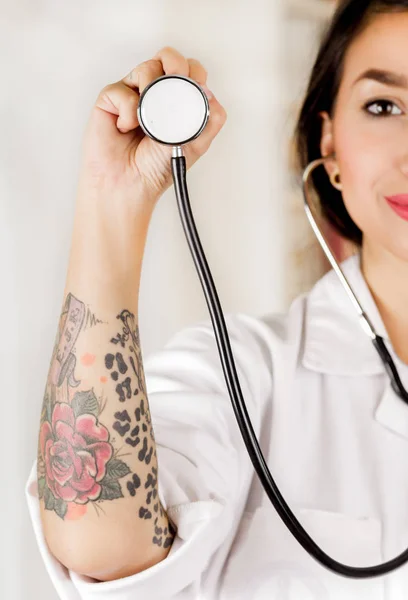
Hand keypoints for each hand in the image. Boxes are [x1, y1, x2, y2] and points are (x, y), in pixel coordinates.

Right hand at [78, 46, 226, 212]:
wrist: (129, 184)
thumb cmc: (156, 169)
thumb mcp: (195, 146)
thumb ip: (209, 121)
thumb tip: (211, 95)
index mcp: (177, 103)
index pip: (189, 72)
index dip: (194, 72)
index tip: (196, 87)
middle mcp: (155, 95)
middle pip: (168, 58)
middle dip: (176, 63)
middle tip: (177, 79)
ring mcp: (133, 94)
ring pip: (147, 68)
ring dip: (152, 89)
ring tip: (149, 119)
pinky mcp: (111, 99)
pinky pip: (122, 89)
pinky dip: (128, 109)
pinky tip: (127, 128)